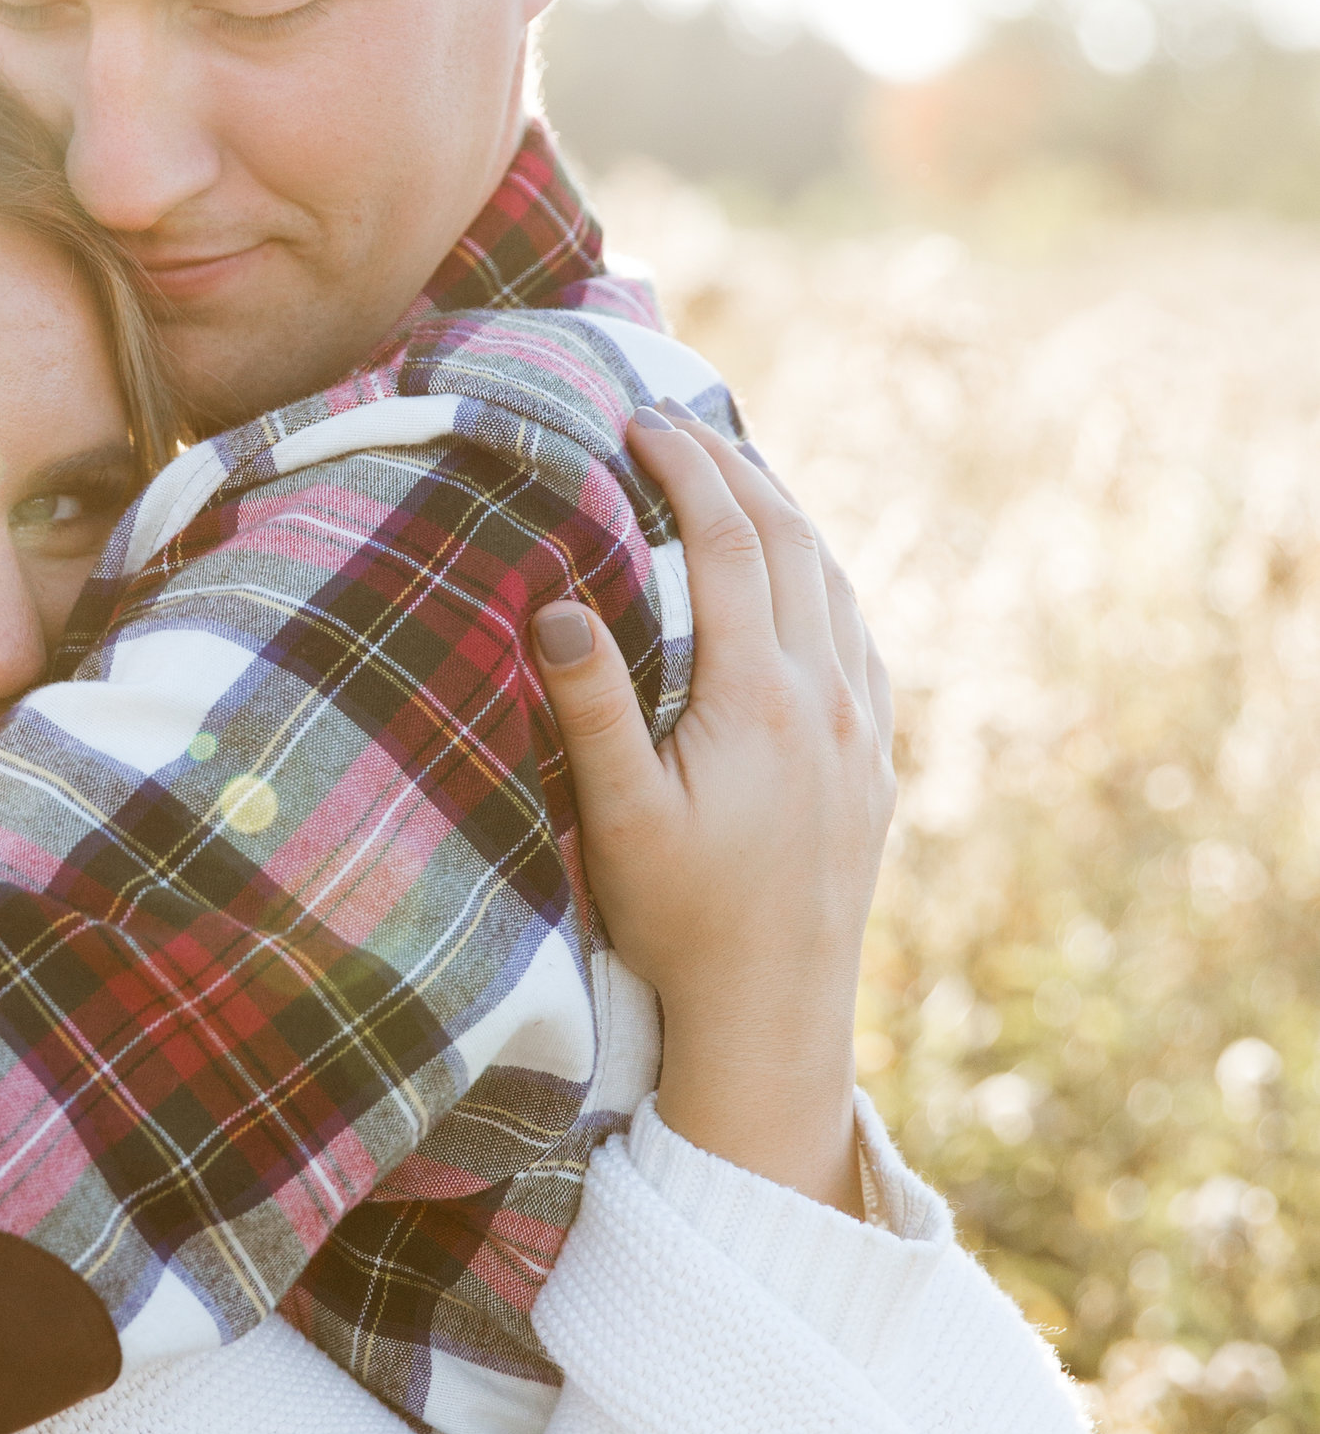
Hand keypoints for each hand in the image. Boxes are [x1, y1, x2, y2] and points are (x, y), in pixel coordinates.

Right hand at [529, 411, 894, 1210]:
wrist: (775, 1012)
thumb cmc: (680, 921)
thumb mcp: (617, 818)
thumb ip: (590, 707)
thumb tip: (558, 601)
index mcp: (759, 699)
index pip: (729, 544)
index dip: (686, 470)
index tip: (640, 421)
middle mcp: (827, 697)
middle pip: (791, 542)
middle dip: (735, 468)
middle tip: (679, 422)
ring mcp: (862, 727)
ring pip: (834, 581)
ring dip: (785, 513)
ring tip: (734, 472)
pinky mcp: (875, 759)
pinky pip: (857, 633)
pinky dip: (821, 575)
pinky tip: (797, 575)